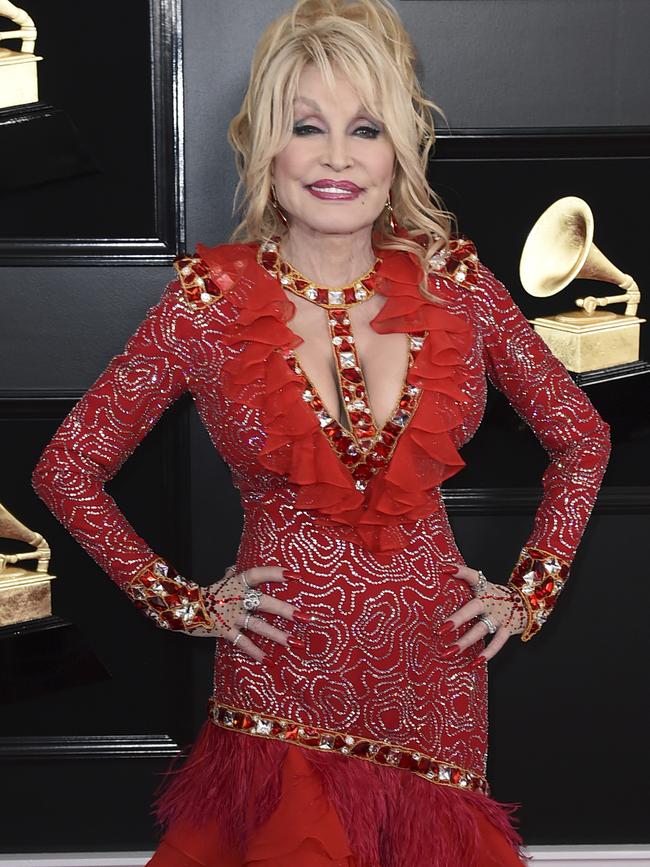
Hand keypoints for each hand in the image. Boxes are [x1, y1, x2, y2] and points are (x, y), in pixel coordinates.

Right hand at [196, 565, 312, 662]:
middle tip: (305, 617)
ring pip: (258, 626)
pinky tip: (268, 660)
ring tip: (295, 643)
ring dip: (277, 635)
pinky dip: (254, 651)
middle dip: (285, 610)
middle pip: (264, 603)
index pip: (258, 574)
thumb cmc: (210, 593)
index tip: (295, 576)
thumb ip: (235, 573)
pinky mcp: (224, 631)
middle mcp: (236, 598)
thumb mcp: (223, 579)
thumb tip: (239, 566)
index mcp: (237, 583)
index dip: (275, 574)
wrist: (185, 607)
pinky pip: (242, 642)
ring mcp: (231, 616)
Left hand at [438, 564, 528, 663]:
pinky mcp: (508, 629)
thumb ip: (467, 584)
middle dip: (457, 619)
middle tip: (441, 630)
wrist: (529, 602)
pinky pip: (497, 643)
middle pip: (473, 608)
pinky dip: (487, 654)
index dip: (460, 571)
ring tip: (449, 652)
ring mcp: (500, 616)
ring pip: (481, 630)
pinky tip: (474, 664)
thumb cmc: (497, 596)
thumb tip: (442, 573)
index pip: (472, 575)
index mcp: (484, 588)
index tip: (444, 568)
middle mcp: (491, 601)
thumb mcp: (485, 587)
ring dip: (465, 642)